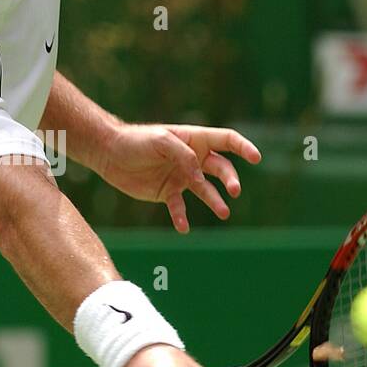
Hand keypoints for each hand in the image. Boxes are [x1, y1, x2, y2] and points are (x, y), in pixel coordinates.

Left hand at [97, 124, 261, 232]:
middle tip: (233, 191)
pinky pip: (180, 207)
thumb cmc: (136, 140)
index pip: (226, 140)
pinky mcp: (168, 193)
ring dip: (215, 202)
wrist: (110, 153)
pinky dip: (182, 217)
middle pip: (221, 168)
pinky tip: (183, 226)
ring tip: (224, 213)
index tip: (256, 158)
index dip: (243, 147)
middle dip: (230, 179)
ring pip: (206, 191)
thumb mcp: (161, 141)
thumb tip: (199, 175)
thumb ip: (184, 155)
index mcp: (195, 139)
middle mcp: (192, 159)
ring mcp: (181, 177)